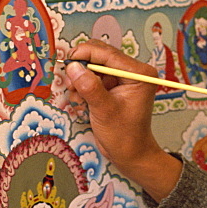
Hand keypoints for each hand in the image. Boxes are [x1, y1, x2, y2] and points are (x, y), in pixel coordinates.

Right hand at [65, 40, 181, 201]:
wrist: (129, 153)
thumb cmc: (123, 135)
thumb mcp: (104, 111)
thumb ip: (90, 87)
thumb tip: (73, 67)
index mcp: (139, 73)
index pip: (108, 53)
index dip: (85, 54)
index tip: (67, 62)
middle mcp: (132, 72)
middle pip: (99, 56)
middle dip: (82, 68)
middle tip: (71, 84)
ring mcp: (122, 78)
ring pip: (93, 66)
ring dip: (80, 80)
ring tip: (78, 98)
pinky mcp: (113, 86)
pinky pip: (92, 77)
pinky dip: (83, 86)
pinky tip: (81, 101)